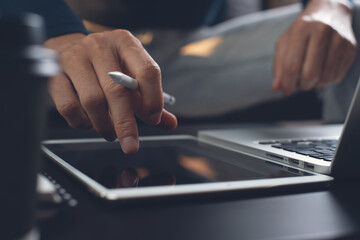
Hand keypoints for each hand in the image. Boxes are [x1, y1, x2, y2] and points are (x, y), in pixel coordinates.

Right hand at [45, 31, 176, 153]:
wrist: (70, 49)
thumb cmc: (107, 66)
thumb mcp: (132, 75)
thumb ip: (150, 100)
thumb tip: (170, 123)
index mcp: (126, 43)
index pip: (147, 71)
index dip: (154, 99)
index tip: (154, 119)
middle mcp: (100, 46)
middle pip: (117, 90)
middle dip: (126, 124)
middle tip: (131, 145)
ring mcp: (75, 58)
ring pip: (92, 101)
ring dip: (104, 125)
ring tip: (110, 132)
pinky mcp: (55, 73)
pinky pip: (69, 107)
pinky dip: (81, 122)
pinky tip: (89, 123)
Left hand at [273, 0, 356, 94]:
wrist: (329, 10)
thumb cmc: (303, 29)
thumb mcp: (285, 42)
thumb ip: (278, 65)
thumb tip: (277, 88)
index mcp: (302, 28)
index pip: (292, 65)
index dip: (288, 83)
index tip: (286, 90)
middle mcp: (322, 31)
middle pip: (310, 73)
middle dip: (302, 86)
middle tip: (299, 85)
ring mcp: (339, 38)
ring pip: (326, 77)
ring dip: (315, 84)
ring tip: (309, 78)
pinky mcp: (350, 46)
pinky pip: (338, 74)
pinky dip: (327, 80)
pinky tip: (321, 73)